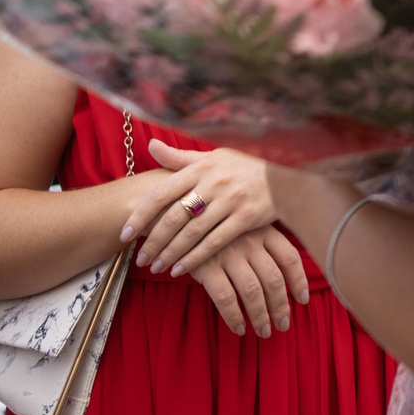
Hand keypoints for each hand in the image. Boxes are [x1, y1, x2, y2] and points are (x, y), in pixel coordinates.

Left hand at [122, 142, 279, 277]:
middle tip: (140, 259)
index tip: (124, 234)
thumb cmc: (246, 165)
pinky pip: (214, 242)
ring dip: (170, 253)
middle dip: (153, 241)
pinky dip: (195, 258)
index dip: (140, 215)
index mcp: (201, 167)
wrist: (289, 173)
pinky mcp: (246, 217)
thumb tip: (149, 145)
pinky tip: (181, 269)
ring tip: (156, 267)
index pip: (162, 193)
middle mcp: (214, 182)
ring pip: (191, 233)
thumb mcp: (214, 156)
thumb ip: (180, 157)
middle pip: (174, 217)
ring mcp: (231, 200)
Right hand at [185, 225, 312, 338]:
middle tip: (283, 325)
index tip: (303, 300)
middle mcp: (250, 241)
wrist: (180, 217)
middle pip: (273, 279)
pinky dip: (234, 317)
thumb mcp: (246, 226)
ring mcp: (229, 253)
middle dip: (281, 306)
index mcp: (264, 230)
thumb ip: (264, 244)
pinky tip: (239, 328)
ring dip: (261, 316)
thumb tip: (283, 279)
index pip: (290, 257)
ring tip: (264, 332)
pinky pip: (226, 298)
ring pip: (252, 291)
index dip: (299, 280)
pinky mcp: (207, 266)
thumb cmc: (218, 226)